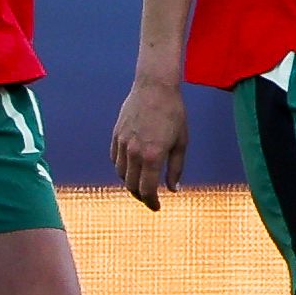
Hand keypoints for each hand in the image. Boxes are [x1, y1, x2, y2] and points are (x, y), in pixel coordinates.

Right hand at [111, 75, 187, 205]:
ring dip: (130, 182)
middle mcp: (134, 152)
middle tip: (150, 198)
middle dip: (141, 195)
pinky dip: (122, 168)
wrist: (155, 87)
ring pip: (121, 174)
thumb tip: (174, 189)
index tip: (157, 207)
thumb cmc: (173, 113)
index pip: (147, 189)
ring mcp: (122, 144)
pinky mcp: (116, 135)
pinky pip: (114, 159)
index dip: (152, 202)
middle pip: (131, 185)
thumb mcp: (181, 142)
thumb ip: (176, 168)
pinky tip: (132, 167)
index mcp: (152, 156)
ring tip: (141, 183)